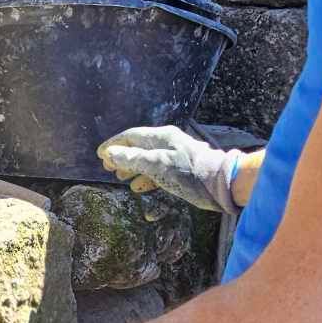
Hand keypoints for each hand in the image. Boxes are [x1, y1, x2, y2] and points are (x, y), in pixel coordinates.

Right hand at [97, 126, 242, 215]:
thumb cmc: (189, 172)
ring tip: (119, 176)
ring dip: (132, 167)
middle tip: (107, 167)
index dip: (114, 145)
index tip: (100, 154)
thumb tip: (110, 154)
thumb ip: (133, 159)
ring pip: (147, 159)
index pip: (131, 136)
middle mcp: (167, 144)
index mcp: (161, 137)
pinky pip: (157, 171)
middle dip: (121, 155)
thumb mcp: (157, 165)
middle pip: (138, 146)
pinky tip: (138, 186)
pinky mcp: (180, 171)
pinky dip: (145, 177)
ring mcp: (174, 157)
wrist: (221, 183)